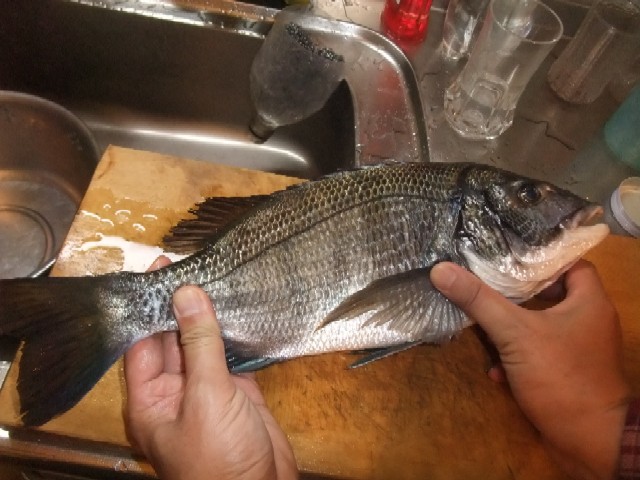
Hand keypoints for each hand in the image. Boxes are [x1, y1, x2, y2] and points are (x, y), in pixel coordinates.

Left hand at [124, 257, 297, 479]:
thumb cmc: (219, 459)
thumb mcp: (206, 397)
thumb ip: (199, 343)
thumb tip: (185, 293)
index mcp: (150, 398)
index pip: (144, 341)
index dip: (151, 304)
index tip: (161, 267)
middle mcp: (175, 391)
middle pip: (173, 339)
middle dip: (181, 305)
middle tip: (193, 265)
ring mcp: (208, 391)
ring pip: (203, 345)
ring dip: (210, 317)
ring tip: (216, 277)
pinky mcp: (237, 392)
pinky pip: (230, 356)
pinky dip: (235, 333)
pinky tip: (240, 307)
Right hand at [431, 260, 629, 479]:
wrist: (589, 443)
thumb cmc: (560, 376)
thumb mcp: (515, 333)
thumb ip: (479, 301)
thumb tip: (441, 269)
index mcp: (588, 301)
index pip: (568, 262)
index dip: (538, 257)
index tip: (505, 254)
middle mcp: (588, 321)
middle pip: (549, 294)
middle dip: (515, 295)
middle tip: (485, 283)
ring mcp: (578, 350)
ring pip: (539, 327)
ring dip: (510, 329)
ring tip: (482, 324)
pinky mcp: (567, 374)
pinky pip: (538, 355)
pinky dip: (516, 359)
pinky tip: (496, 371)